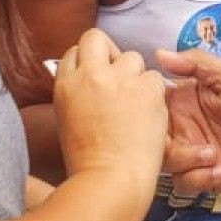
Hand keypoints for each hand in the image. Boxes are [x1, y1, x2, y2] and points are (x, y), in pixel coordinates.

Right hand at [53, 29, 165, 187]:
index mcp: (65, 84)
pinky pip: (155, 77)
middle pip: (96, 38)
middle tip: (117, 77)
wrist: (110, 181)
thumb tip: (76, 79)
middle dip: (108, 52)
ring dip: (135, 75)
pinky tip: (150, 115)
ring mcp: (119, 80)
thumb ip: (74, 94)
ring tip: (135, 104)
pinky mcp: (146, 89)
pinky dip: (155, 94)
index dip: (88, 62)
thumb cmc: (88, 162)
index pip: (75, 52)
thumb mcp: (67, 121)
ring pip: (132, 57)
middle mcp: (90, 75)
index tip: (97, 76)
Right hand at [159, 60, 220, 178]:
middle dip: (160, 139)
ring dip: (184, 159)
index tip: (151, 110)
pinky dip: (198, 177)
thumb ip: (195, 63)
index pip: (150, 101)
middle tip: (177, 137)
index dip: (143, 107)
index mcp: (186, 98)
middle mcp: (185, 125)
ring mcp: (192, 152)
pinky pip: (181, 182)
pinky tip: (219, 170)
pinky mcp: (203, 176)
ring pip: (163, 161)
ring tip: (212, 154)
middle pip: (150, 135)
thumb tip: (158, 54)